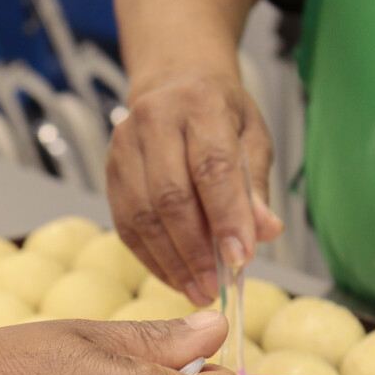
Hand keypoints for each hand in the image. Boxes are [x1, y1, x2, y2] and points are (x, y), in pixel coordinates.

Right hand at [106, 71, 283, 306]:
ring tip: (198, 290)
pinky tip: (174, 276)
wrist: (175, 84)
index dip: (227, 218)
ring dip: (171, 262)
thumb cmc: (221, 116)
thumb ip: (255, 187)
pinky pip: (126, 224)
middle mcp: (155, 119)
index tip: (241, 260)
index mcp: (200, 103)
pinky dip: (151, 258)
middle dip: (195, 250)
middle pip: (170, 197)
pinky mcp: (109, 171)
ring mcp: (125, 145)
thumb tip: (266, 232)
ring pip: (143, 216)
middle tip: (215, 287)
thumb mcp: (253, 138)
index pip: (212, 167)